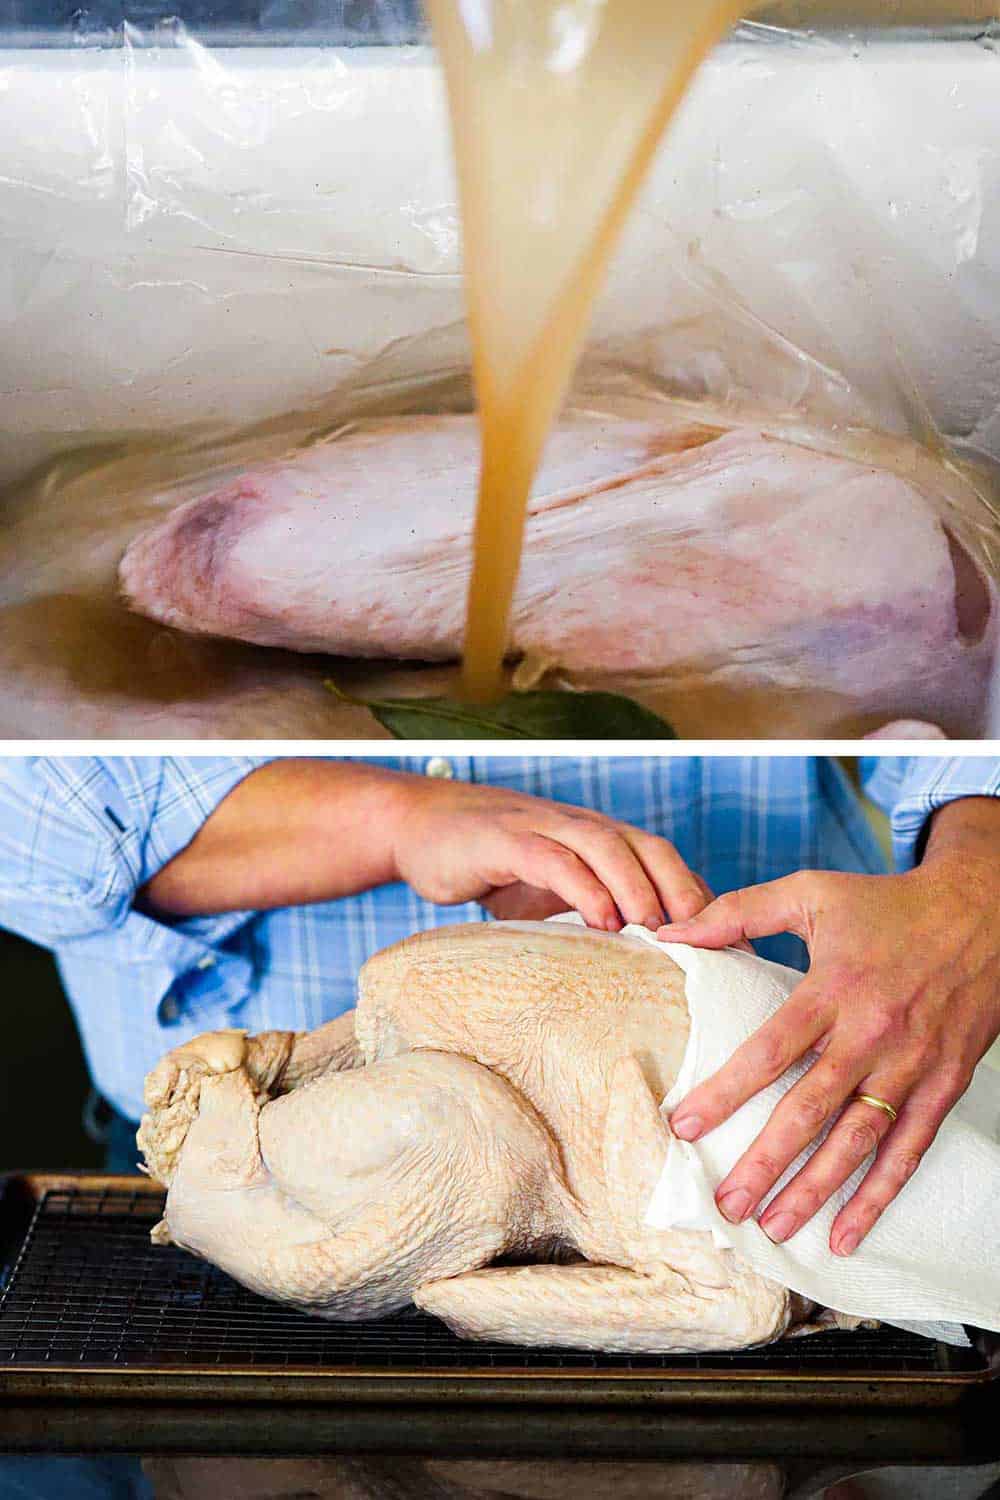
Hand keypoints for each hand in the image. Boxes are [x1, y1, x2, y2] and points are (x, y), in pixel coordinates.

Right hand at [394, 777, 712, 930]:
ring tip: (661, 933)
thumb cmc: (490, 866)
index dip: (697, 899)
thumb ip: (585, 919)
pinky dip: (583, 888)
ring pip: (608, 848)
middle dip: (683, 892)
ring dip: (639, 888)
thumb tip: (634, 979)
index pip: (662, 863)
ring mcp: (543, 827)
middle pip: (649, 849)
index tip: (728, 947)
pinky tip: (602, 922)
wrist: (418, 828)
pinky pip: (554, 858)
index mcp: (598, 839)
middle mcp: (580, 826)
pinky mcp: (505, 839)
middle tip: (711, 943)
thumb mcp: (546, 893)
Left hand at [657, 797, 999, 1255]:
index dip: (726, 1091)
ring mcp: (912, 1065)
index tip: (684, 1127)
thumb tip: (669, 930)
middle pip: (811, 1108)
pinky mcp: (943, 1085)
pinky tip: (847, 1235)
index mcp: (834, 987)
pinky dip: (879, 1197)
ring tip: (772, 1227)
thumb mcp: (811, 892)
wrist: (983, 912)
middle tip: (726, 1203)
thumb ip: (738, 912)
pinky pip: (909, 1151)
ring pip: (858, 1141)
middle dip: (765, 1161)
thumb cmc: (887, 904)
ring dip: (815, 1191)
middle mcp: (873, 1033)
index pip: (771, 1049)